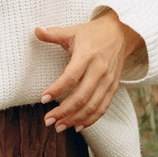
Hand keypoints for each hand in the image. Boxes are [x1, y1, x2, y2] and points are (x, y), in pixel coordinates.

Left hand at [33, 12, 148, 130]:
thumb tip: (36, 30)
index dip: (57, 89)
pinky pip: (103, 107)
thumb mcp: (73, 31)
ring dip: (75, 119)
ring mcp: (108, 81)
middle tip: (48, 120)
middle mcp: (99, 70)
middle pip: (82, 96)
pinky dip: (91, 119)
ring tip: (59, 127)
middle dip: (64, 111)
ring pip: (92, 106)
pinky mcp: (113, 87)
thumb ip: (54, 33)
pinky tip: (77, 126)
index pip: (71, 77)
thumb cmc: (93, 33)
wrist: (122, 33)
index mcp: (87, 55)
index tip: (43, 99)